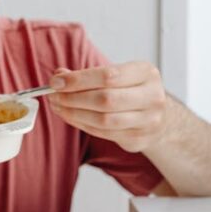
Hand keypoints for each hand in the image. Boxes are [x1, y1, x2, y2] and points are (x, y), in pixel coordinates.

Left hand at [47, 62, 168, 152]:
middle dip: (73, 98)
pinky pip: (104, 134)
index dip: (78, 80)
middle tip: (53, 96)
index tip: (55, 82)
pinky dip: (82, 124)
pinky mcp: (140, 139)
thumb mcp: (115, 74)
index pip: (108, 76)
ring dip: (74, 114)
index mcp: (146, 73)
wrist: (157, 114)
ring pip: (104, 120)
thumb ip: (86, 74)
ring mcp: (149, 121)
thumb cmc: (129, 90)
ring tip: (58, 106)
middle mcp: (153, 96)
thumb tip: (59, 76)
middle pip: (105, 99)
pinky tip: (70, 116)